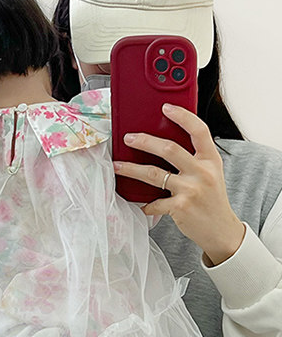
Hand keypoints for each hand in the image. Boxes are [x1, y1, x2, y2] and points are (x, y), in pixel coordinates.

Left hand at [113, 104, 245, 265]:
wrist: (220, 228)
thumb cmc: (210, 198)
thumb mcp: (210, 173)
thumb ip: (193, 159)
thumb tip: (161, 144)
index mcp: (210, 159)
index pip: (199, 130)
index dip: (182, 117)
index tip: (165, 107)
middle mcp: (202, 172)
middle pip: (169, 149)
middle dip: (145, 141)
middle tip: (128, 138)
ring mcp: (191, 189)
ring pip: (154, 174)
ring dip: (131, 169)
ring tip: (117, 165)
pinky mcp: (180, 207)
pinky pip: (154, 202)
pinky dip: (145, 203)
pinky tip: (140, 203)